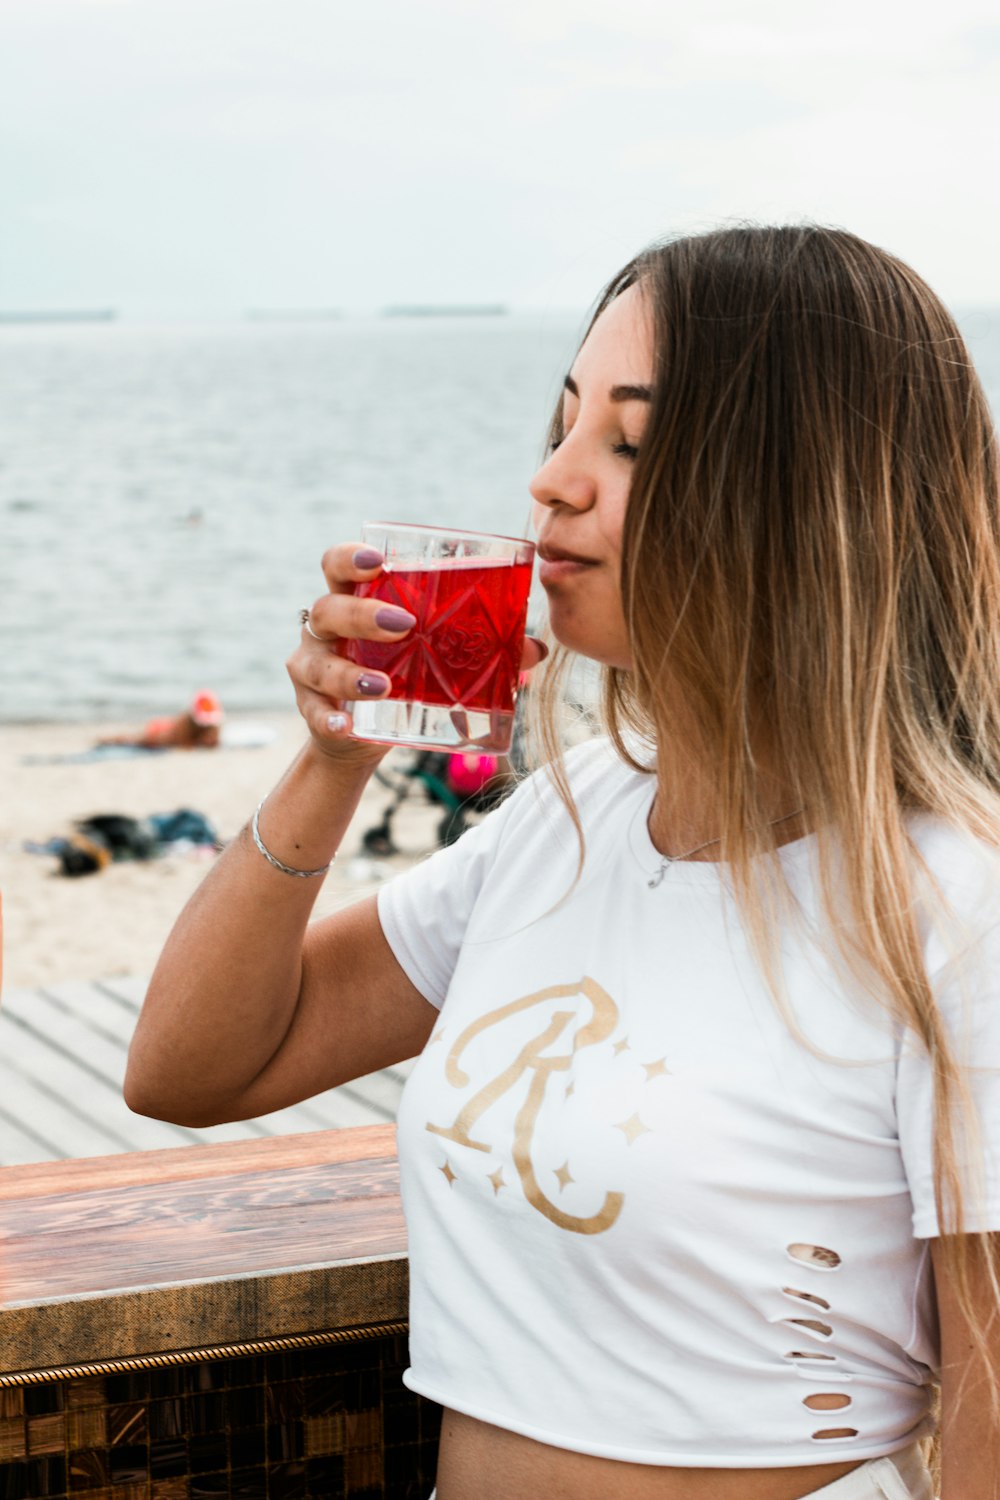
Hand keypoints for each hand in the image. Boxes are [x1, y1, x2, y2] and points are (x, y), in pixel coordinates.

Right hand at [288, 542, 547, 760]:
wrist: (365, 735)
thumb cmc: (404, 676)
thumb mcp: (436, 658)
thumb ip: (483, 649)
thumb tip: (535, 648)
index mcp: (355, 598)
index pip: (339, 564)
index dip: (352, 557)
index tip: (380, 560)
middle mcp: (327, 627)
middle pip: (330, 608)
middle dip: (362, 614)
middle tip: (402, 624)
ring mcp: (312, 664)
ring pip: (316, 661)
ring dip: (349, 673)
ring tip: (384, 686)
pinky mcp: (309, 704)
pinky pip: (312, 709)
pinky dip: (328, 716)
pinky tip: (345, 723)